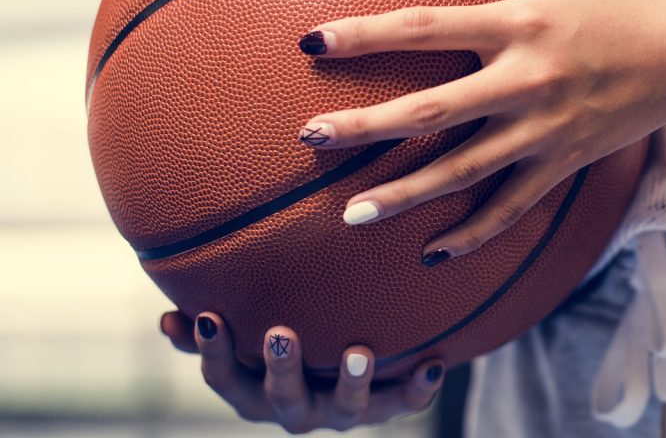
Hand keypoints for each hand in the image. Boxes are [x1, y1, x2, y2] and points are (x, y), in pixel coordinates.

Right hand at [160, 311, 443, 432]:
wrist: (347, 365)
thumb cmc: (279, 343)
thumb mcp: (242, 340)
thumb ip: (207, 333)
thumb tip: (168, 319)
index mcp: (254, 393)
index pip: (224, 378)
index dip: (215, 351)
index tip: (211, 315)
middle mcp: (295, 409)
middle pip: (284, 398)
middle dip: (282, 368)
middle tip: (282, 334)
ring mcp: (340, 412)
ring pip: (346, 408)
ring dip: (353, 382)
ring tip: (360, 353)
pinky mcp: (382, 407)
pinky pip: (402, 404)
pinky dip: (418, 388)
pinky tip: (434, 364)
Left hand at [296, 0, 665, 262]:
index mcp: (522, 24)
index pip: (427, 28)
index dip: (366, 35)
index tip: (311, 42)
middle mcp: (527, 82)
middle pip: (432, 111)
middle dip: (366, 127)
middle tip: (310, 139)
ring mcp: (546, 131)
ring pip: (465, 172)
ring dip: (405, 194)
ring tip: (350, 214)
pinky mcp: (565, 162)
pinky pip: (515, 208)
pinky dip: (475, 234)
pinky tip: (433, 252)